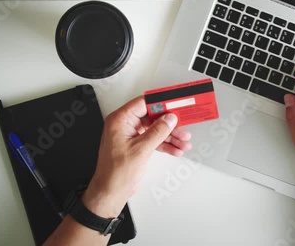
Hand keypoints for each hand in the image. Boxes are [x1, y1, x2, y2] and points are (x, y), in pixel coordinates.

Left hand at [82, 96, 191, 217]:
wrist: (111, 191)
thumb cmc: (116, 172)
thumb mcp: (141, 149)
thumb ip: (157, 131)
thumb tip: (169, 119)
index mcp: (120, 120)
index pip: (143, 104)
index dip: (160, 104)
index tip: (174, 105)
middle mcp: (124, 125)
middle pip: (152, 117)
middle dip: (169, 125)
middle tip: (183, 128)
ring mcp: (131, 135)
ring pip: (155, 129)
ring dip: (170, 136)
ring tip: (183, 141)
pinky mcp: (136, 145)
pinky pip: (153, 140)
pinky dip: (165, 145)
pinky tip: (176, 149)